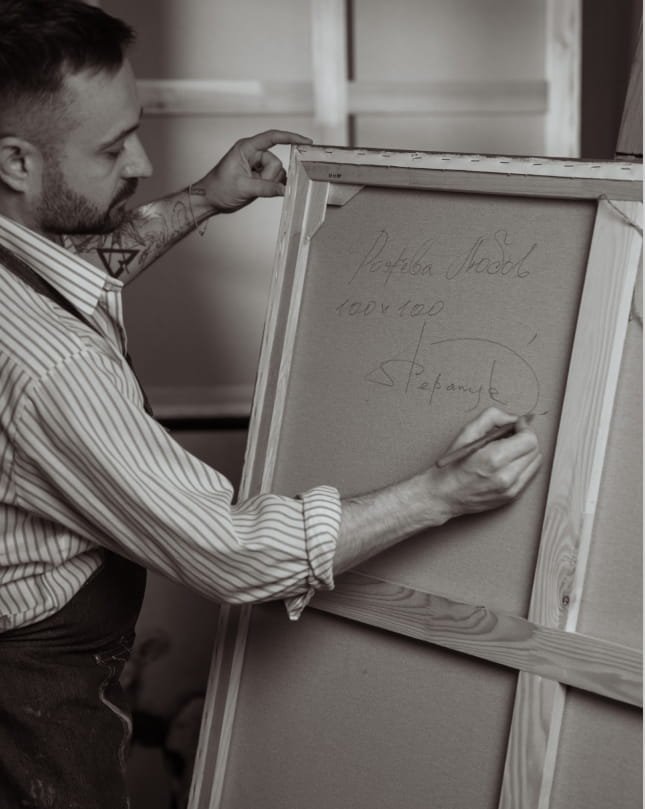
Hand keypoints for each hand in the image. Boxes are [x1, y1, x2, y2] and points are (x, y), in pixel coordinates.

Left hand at [193, 129, 312, 213]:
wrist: (210, 199)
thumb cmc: (219, 188)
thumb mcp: (244, 188)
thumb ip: (266, 188)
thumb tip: (285, 189)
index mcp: (246, 148)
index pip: (272, 137)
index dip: (290, 137)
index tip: (305, 141)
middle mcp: (253, 154)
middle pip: (276, 161)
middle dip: (270, 176)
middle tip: (255, 185)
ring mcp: (256, 165)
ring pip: (277, 172)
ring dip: (270, 183)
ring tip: (254, 189)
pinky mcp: (259, 176)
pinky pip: (274, 179)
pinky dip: (274, 186)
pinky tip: (269, 191)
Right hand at [430, 407, 541, 519]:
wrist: (444, 496)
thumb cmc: (452, 465)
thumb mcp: (467, 433)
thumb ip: (492, 417)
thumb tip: (513, 418)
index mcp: (494, 459)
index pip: (529, 440)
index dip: (525, 428)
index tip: (517, 424)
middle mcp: (506, 477)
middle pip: (535, 451)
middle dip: (526, 438)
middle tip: (512, 435)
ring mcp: (511, 490)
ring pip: (535, 463)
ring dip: (526, 452)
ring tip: (509, 449)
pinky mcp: (512, 497)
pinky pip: (529, 475)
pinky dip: (523, 465)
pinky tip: (508, 462)